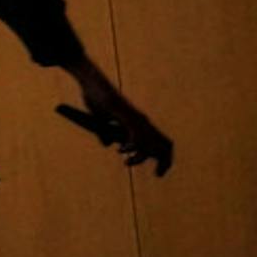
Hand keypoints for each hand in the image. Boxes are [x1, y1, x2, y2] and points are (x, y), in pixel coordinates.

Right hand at [59, 55, 173, 175]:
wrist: (92, 81)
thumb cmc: (95, 96)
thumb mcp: (98, 119)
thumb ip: (103, 132)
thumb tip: (108, 145)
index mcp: (137, 122)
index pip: (160, 143)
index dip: (164, 159)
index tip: (159, 173)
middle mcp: (142, 121)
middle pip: (165, 145)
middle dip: (165, 162)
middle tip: (158, 175)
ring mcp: (136, 119)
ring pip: (150, 144)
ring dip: (141, 157)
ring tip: (127, 162)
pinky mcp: (127, 117)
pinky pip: (136, 137)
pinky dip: (132, 147)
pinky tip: (121, 150)